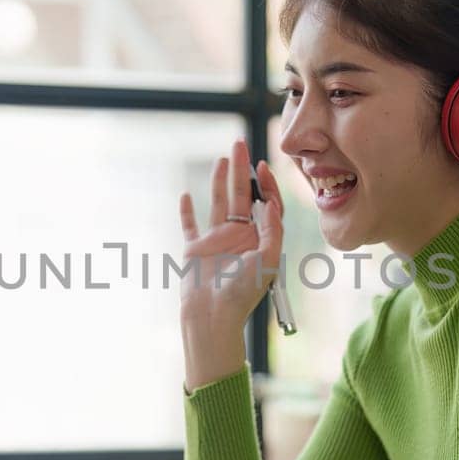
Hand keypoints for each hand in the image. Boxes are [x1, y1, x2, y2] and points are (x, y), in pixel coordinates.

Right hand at [176, 137, 285, 331]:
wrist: (213, 315)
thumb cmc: (243, 293)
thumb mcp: (267, 261)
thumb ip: (272, 230)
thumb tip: (271, 202)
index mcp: (260, 240)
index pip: (267, 205)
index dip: (266, 184)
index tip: (262, 165)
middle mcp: (240, 238)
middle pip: (242, 197)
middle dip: (242, 170)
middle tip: (239, 144)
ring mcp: (216, 242)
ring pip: (219, 204)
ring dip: (220, 182)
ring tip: (221, 159)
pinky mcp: (195, 249)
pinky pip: (190, 225)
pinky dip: (187, 211)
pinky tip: (186, 195)